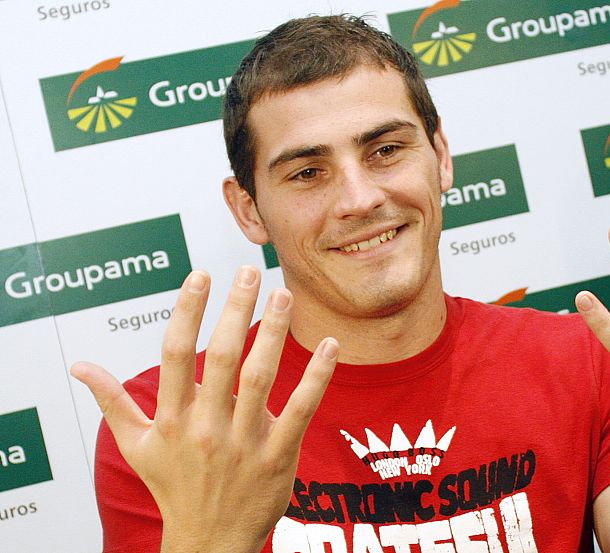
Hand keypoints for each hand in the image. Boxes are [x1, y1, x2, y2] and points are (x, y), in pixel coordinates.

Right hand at [71, 267, 337, 552]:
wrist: (209, 541)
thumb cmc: (173, 486)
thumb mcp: (136, 447)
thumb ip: (112, 403)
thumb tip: (81, 367)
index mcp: (171, 419)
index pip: (175, 354)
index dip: (187, 311)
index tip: (200, 276)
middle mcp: (205, 427)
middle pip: (221, 357)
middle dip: (235, 310)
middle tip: (249, 270)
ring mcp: (243, 442)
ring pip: (260, 378)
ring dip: (274, 333)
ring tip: (284, 294)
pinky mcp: (277, 456)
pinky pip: (300, 410)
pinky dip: (317, 377)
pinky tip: (331, 345)